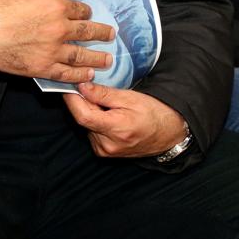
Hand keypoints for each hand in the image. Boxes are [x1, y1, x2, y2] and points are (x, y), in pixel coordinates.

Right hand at [0, 0, 113, 83]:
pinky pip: (67, 73)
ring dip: (97, 58)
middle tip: (111, 35)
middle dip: (102, 33)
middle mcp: (59, 28)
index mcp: (54, 6)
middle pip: (87, 31)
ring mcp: (53, 50)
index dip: (85, 12)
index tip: (88, 15)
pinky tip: (88, 75)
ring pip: (82, 55)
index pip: (79, 10)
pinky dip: (79, 75)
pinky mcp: (42, 68)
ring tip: (107, 60)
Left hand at [62, 83, 185, 157]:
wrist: (168, 133)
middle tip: (91, 89)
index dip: (72, 99)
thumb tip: (82, 86)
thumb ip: (104, 94)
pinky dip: (95, 121)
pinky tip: (107, 115)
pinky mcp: (104, 152)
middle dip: (83, 103)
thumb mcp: (130, 98)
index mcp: (116, 130)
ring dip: (90, 112)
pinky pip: (92, 132)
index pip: (82, 115)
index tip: (69, 85)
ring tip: (105, 104)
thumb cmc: (153, 113)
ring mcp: (105, 151)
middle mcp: (107, 145)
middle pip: (83, 119)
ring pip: (86, 125)